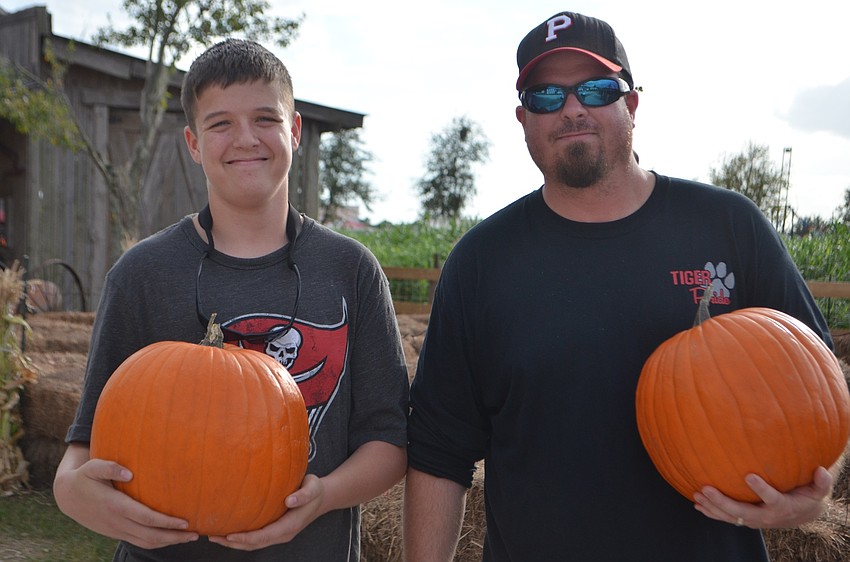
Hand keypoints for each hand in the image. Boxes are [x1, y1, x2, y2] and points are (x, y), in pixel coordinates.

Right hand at [53, 455, 197, 548]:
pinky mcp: (116, 533)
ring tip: (189, 537)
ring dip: (168, 542)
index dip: (167, 522)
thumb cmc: (84, 477)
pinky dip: (157, 542)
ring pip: (146, 542)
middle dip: (174, 537)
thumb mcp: (92, 467)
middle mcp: (117, 522)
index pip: (146, 518)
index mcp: (115, 506)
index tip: (186, 522)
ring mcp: (117, 530)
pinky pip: (139, 542)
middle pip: (150, 535)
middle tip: (196, 534)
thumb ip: (110, 467)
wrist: (66, 496)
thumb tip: (130, 474)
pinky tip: (170, 537)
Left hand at [208, 474, 324, 549]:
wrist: (322, 498)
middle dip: (233, 543)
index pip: (263, 537)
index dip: (245, 538)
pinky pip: (256, 537)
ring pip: (253, 544)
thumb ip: (303, 495)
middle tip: (213, 537)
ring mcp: (278, 534)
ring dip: (234, 542)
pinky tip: (229, 529)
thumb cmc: (315, 491)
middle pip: (254, 545)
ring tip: (215, 536)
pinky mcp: (275, 530)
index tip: (229, 535)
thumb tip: (289, 500)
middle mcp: (282, 534)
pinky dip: (241, 537)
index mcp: (289, 526)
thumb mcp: (313, 488)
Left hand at [693, 466, 832, 528]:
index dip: (761, 489)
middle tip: (705, 488)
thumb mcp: (818, 490)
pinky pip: (727, 519)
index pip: (771, 498)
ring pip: (730, 517)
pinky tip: (697, 505)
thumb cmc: (806, 496)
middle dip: (723, 501)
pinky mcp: (746, 520)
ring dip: (712, 507)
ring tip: (696, 495)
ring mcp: (754, 520)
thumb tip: (822, 470)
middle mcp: (766, 516)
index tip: (749, 475)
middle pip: (742, 511)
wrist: (800, 514)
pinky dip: (711, 513)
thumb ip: (821, 482)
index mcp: (782, 506)